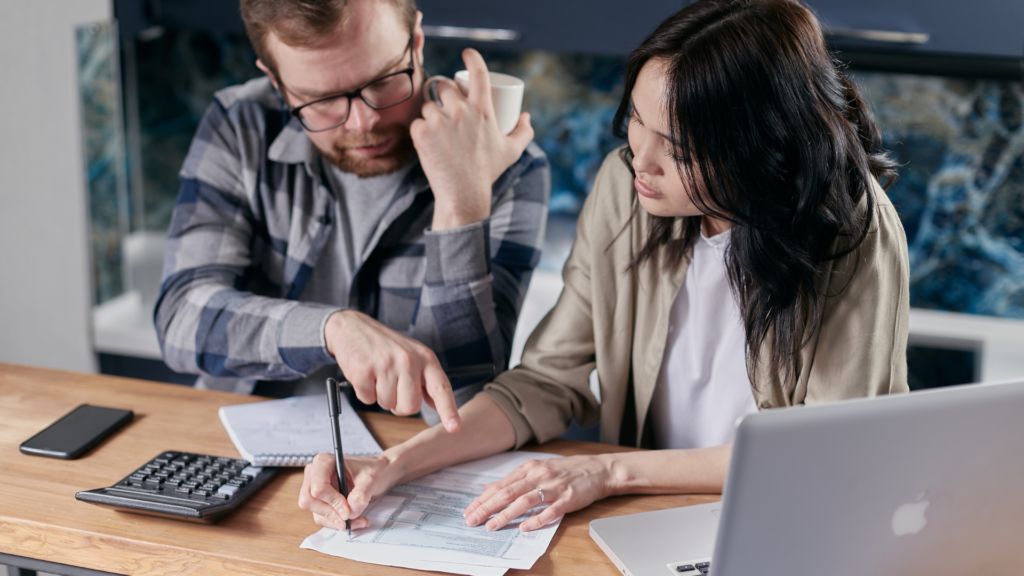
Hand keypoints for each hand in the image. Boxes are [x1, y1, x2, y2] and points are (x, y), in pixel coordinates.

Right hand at [298, 452, 401, 529]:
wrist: (379, 474)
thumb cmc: (374, 470)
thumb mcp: (371, 479)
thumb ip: (361, 494)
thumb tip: (350, 511)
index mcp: (324, 462)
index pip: (318, 487)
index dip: (332, 501)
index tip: (348, 511)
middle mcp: (315, 475)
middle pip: (309, 501)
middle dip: (330, 513)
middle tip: (349, 519)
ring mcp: (316, 489)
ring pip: (316, 512)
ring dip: (336, 521)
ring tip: (359, 520)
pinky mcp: (321, 501)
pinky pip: (323, 517)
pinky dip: (338, 522)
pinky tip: (355, 520)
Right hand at [325, 310, 459, 431]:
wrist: (353, 327)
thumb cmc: (386, 345)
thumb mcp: (413, 355)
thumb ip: (426, 380)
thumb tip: (436, 404)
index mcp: (426, 358)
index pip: (441, 388)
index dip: (448, 410)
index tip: (454, 427)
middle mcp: (409, 360)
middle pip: (410, 406)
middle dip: (399, 405)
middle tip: (392, 386)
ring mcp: (386, 364)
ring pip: (388, 405)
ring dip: (381, 397)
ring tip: (378, 375)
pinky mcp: (364, 370)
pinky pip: (367, 400)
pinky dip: (365, 392)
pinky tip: (366, 374)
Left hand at [411, 48, 533, 230]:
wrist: (464, 194)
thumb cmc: (488, 172)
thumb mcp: (511, 151)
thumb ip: (524, 132)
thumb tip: (525, 116)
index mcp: (482, 109)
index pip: (478, 73)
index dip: (472, 58)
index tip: (467, 53)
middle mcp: (460, 110)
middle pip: (445, 86)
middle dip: (444, 93)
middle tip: (446, 108)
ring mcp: (439, 121)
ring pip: (428, 105)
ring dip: (431, 113)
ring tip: (438, 129)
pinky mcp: (421, 133)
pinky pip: (417, 122)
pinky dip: (420, 130)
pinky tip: (427, 140)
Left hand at [463, 454, 616, 531]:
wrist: (598, 469)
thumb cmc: (567, 471)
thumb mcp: (537, 469)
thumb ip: (513, 480)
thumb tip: (488, 489)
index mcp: (529, 468)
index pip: (501, 485)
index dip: (483, 499)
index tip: (469, 511)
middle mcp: (539, 475)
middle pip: (508, 493)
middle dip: (487, 508)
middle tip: (472, 520)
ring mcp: (553, 487)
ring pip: (525, 501)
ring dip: (506, 514)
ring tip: (492, 526)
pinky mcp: (568, 498)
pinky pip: (550, 510)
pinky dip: (537, 519)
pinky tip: (525, 528)